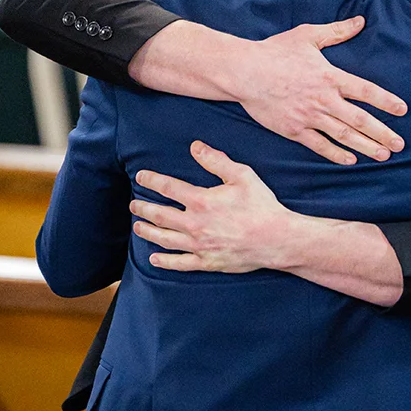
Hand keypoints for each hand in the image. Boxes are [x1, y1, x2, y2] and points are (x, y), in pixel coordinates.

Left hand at [131, 141, 295, 272]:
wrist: (277, 239)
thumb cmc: (261, 205)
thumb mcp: (242, 175)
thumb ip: (216, 160)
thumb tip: (195, 147)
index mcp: (201, 201)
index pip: (168, 187)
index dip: (151, 181)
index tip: (141, 177)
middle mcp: (195, 224)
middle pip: (160, 215)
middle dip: (143, 208)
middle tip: (134, 204)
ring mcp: (199, 245)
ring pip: (165, 239)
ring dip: (148, 232)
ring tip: (138, 226)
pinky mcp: (207, 262)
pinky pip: (180, 263)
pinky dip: (164, 261)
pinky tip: (154, 258)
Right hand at [235, 16, 407, 164]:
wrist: (245, 72)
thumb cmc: (275, 51)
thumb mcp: (307, 35)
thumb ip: (336, 31)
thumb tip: (360, 21)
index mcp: (330, 76)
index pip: (365, 91)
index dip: (385, 101)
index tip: (402, 110)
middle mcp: (323, 99)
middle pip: (359, 119)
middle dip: (382, 133)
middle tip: (399, 145)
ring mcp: (309, 116)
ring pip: (343, 135)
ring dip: (365, 146)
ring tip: (382, 155)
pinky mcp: (293, 129)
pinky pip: (318, 145)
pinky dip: (335, 153)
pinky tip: (350, 160)